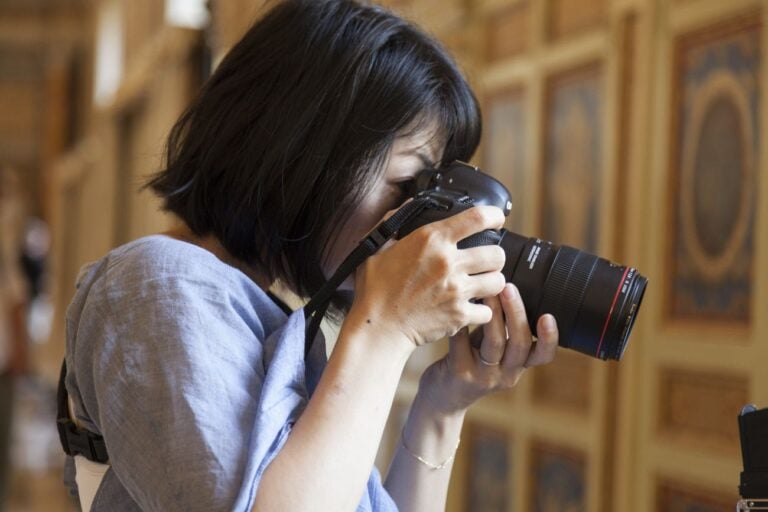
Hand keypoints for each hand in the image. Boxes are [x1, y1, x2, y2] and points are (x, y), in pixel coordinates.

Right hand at [349, 206, 506, 348]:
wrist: (377, 328)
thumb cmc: (375, 289)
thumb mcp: (377, 246)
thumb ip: (394, 221)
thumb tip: (410, 204)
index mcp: (431, 239)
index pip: (477, 217)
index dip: (494, 216)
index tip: (496, 220)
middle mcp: (448, 262)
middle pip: (497, 253)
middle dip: (494, 256)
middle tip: (485, 261)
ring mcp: (456, 290)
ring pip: (498, 281)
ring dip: (491, 282)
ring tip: (481, 284)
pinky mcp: (459, 315)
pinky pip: (488, 311)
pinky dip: (481, 311)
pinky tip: (471, 308)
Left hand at [417, 283, 558, 414]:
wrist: (444, 396)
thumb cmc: (472, 360)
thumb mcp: (495, 349)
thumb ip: (506, 327)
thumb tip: (510, 286)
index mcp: (519, 365)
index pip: (544, 355)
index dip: (550, 338)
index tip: (548, 315)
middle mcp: (506, 374)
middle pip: (520, 343)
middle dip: (517, 312)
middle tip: (509, 287)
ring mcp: (483, 376)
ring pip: (494, 342)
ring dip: (493, 313)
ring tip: (487, 292)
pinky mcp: (460, 374)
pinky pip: (462, 343)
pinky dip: (461, 322)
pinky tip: (457, 305)